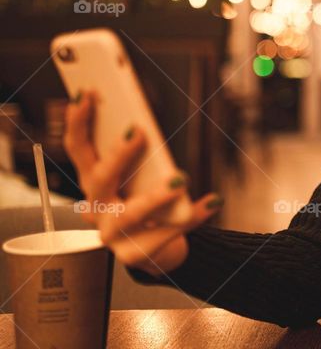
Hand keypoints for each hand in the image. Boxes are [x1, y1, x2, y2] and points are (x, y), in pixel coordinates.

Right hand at [64, 91, 220, 276]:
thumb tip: (143, 121)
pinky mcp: (135, 254)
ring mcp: (112, 234)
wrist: (156, 249)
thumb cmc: (146, 203)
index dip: (78, 122)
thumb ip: (138, 152)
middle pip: (98, 179)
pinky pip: (167, 233)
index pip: (78, 148)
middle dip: (117, 154)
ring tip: (181, 178)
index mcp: (94, 181)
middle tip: (137, 131)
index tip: (88, 94)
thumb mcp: (140, 174)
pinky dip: (193, 215)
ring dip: (155, 195)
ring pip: (130, 214)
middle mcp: (96, 207)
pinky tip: (213, 201)